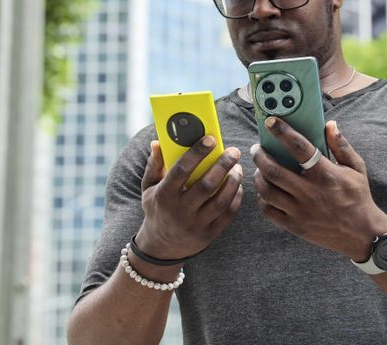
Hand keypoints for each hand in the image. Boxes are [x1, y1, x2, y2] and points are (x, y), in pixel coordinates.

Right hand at [135, 137, 243, 261]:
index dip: (197, 153)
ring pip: (221, 200)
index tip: (210, 139)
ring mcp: (196, 225)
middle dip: (223, 165)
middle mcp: (180, 211)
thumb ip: (154, 165)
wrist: (161, 246)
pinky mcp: (209, 234)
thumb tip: (157, 142)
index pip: (181, 170)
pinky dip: (236, 197)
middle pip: (206, 185)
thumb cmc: (157, 208)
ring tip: (237, 167)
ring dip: (233, 181)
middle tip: (234, 151)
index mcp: (164, 195)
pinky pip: (228, 214)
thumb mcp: (149, 187)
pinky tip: (237, 185)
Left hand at [250, 118, 386, 260]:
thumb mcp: (356, 168)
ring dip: (258, 176)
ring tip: (258, 169)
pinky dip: (262, 198)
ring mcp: (300, 211)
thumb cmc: (359, 197)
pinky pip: (268, 210)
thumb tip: (330, 125)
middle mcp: (310, 192)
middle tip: (257, 148)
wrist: (362, 234)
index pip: (299, 147)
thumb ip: (341, 146)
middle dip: (260, 156)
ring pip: (267, 191)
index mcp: (325, 174)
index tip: (271, 122)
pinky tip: (265, 190)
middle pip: (274, 170)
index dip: (283, 132)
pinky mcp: (294, 226)